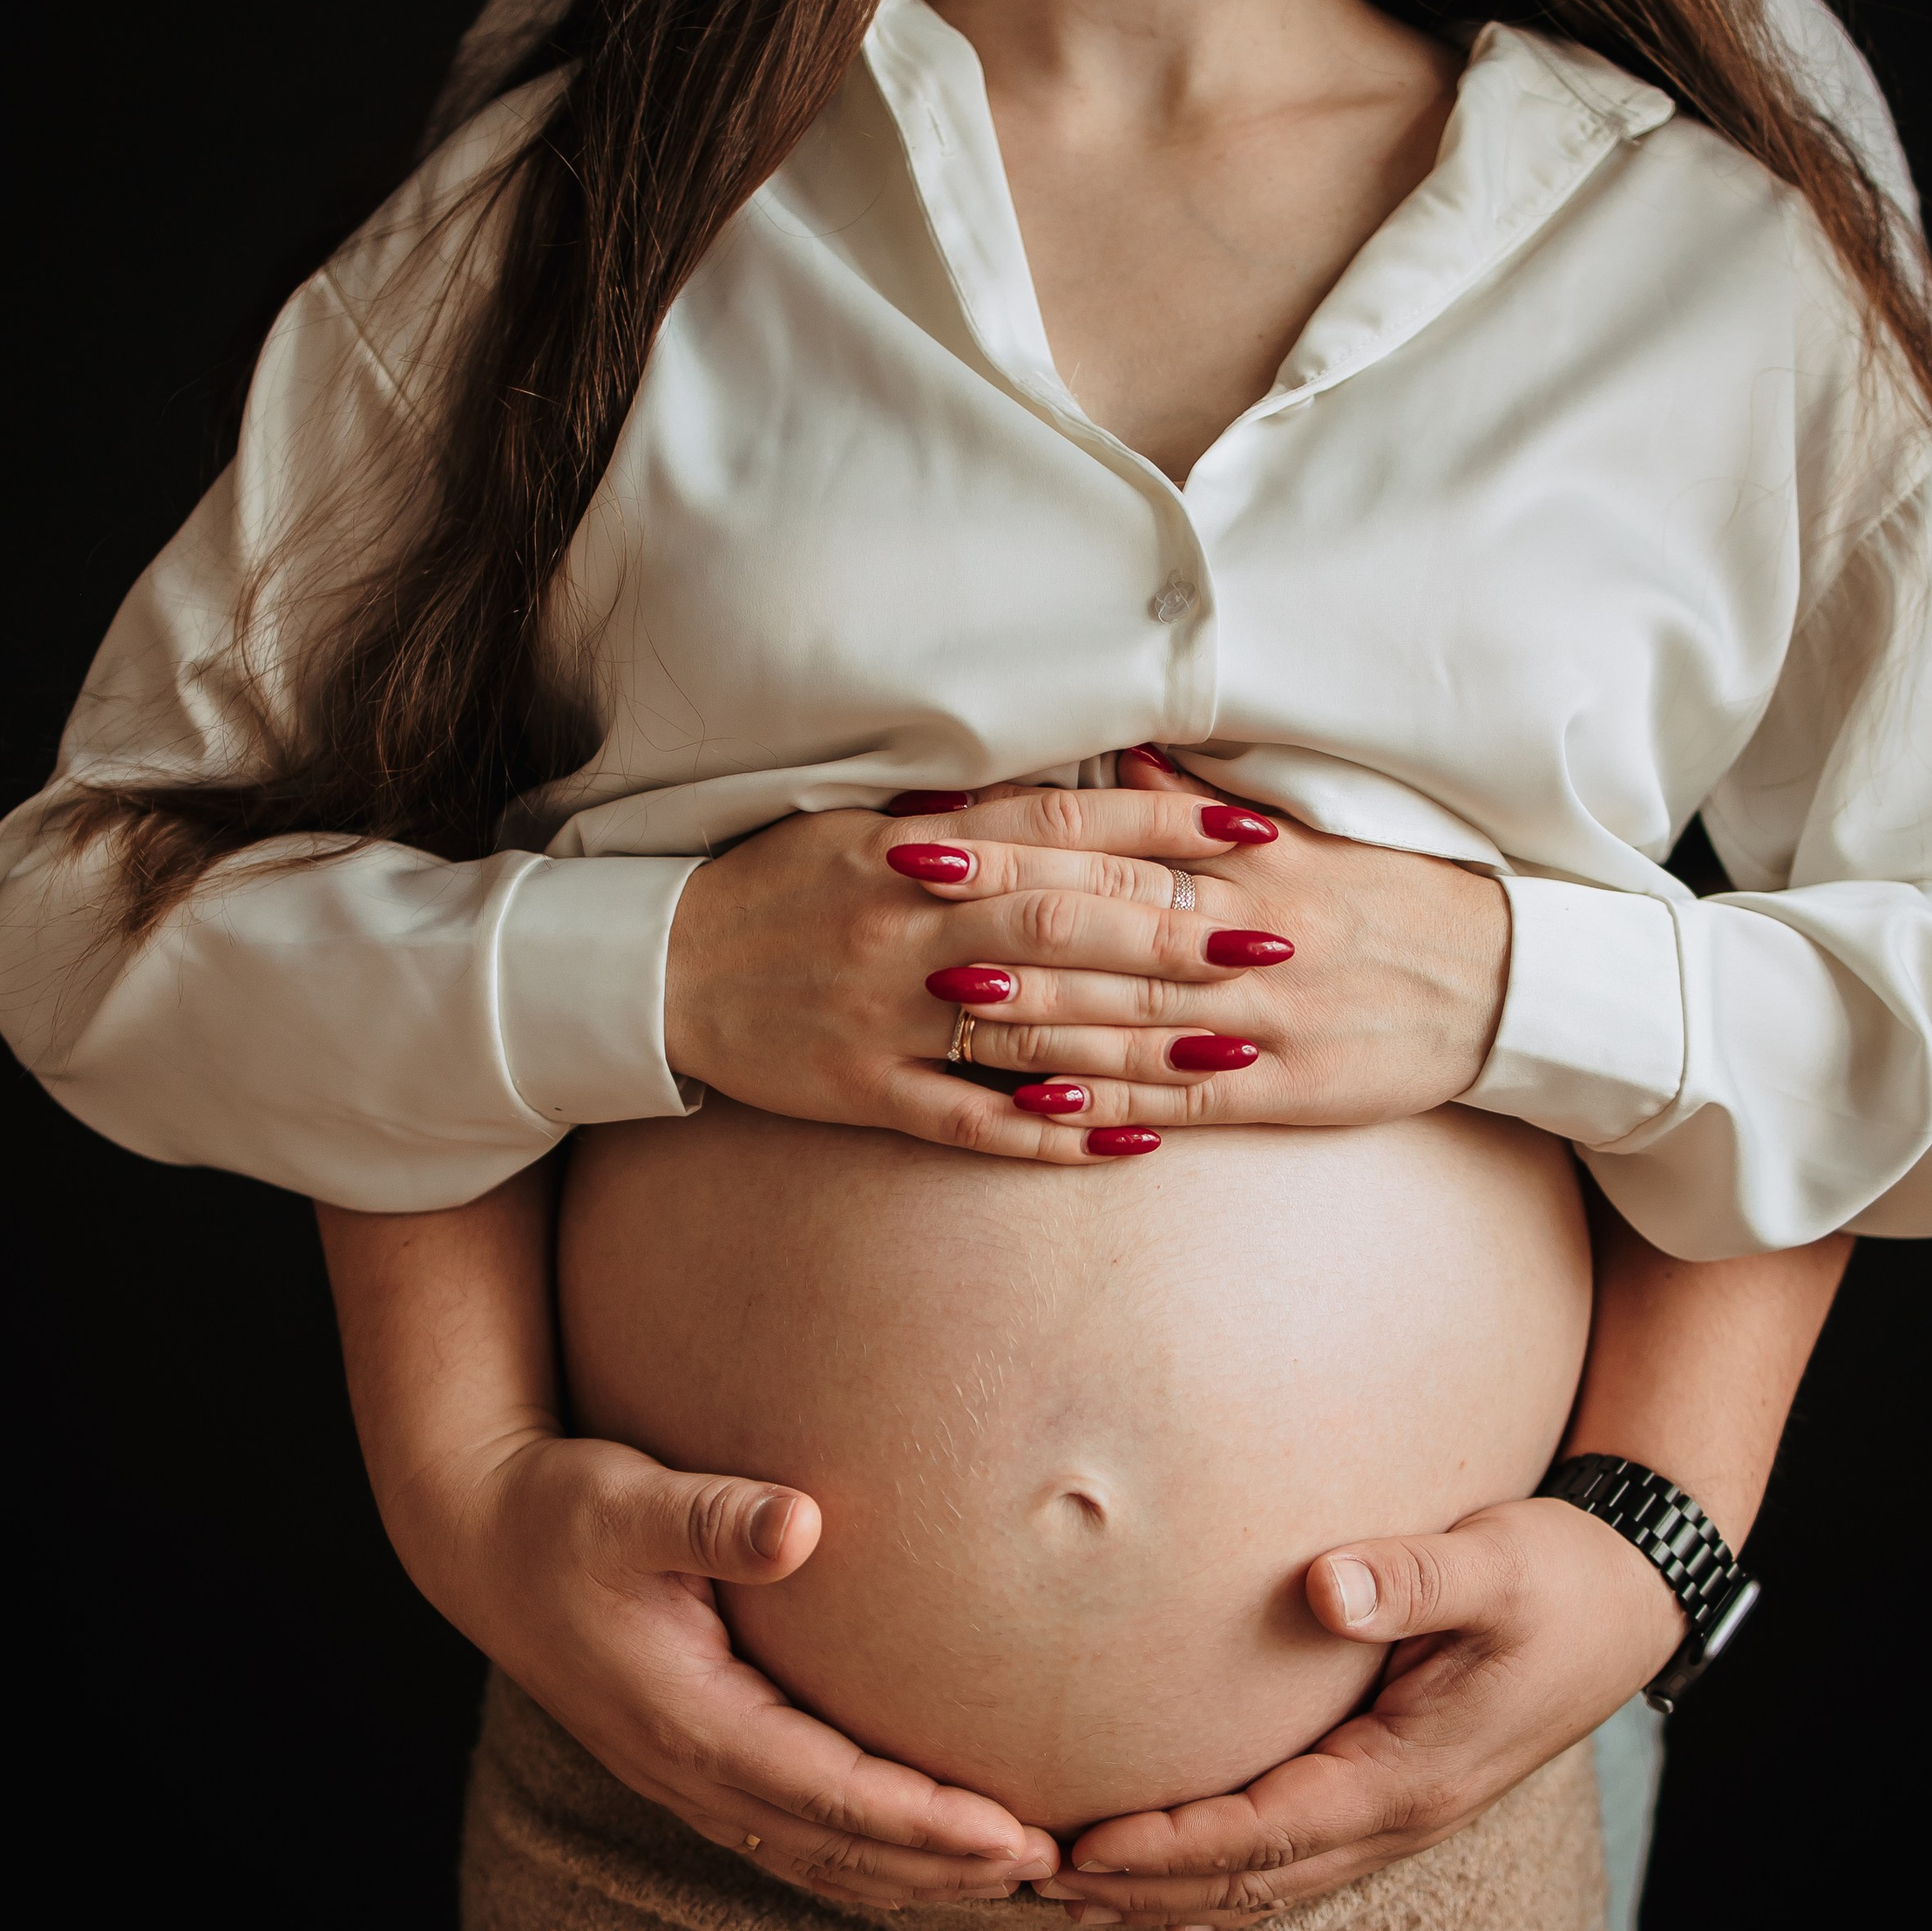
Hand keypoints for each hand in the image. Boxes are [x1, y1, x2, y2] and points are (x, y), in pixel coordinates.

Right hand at [411, 1423, 1059, 1910]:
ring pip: (817, 1859)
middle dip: (944, 1865)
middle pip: (837, 1848)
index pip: (831, 1794)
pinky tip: (921, 1860)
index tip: (1012, 1832)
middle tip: (1050, 1867)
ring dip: (913, 1876)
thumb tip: (801, 1521)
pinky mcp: (693, 1765)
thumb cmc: (562, 1512)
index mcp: (689, 1720)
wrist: (482, 1544)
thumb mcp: (627, 1500)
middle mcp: (689, 1770)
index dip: (924, 1822)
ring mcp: (688, 1779)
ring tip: (1011, 1875)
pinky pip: (792, 1839)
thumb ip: (713, 1515)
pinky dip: (865, 1862)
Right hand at [662, 777, 1290, 1160]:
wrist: (657, 969)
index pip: (1057, 826)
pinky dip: (1050, 1136)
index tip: (1248, 833)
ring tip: (1237, 1050)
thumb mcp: (862, 823)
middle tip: (1274, 945)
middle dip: (1176, 936)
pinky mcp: (862, 1091)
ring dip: (1140, 1041)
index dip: (1157, 827)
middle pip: (1064, 925)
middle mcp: (907, 926)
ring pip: (1034, 1028)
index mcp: (912, 850)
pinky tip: (1131, 1144)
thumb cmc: (780, 887)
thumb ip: (973, 815)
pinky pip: (969, 1119)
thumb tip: (1090, 786)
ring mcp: (885, 1014)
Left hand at [890, 745, 1510, 1131]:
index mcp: (1252, 864)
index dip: (1017, 844)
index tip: (936, 834)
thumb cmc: (1396, 901)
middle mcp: (1251, 938)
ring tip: (945, 1005)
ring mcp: (1264, 1021)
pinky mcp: (1283, 1092)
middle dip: (1002, 919)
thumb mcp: (1311, 837)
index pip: (1113, 849)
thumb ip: (1207, 811)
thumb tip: (1121, 764)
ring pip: (1129, 1017)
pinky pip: (1178, 1101)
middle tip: (908, 911)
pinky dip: (1105, 1104)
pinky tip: (1036, 1108)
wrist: (1505, 984)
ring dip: (1033, 1013)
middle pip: (1107, 927)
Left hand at [1033, 1496, 1680, 1930]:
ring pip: (1266, 1888)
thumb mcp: (1495, 1563)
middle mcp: (1399, 1818)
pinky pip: (1291, 1864)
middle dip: (1141, 1892)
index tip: (1079, 1847)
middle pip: (1249, 1885)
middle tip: (1033, 1885)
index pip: (1262, 1834)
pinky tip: (1163, 1885)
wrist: (1635, 1601)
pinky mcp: (1395, 1797)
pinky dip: (1218, 1883)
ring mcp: (1399, 1818)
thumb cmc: (1560, 1575)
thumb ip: (1412, 1577)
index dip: (1168, 1848)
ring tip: (1069, 1899)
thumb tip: (1324, 1588)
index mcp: (1407, 1777)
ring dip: (1168, 1899)